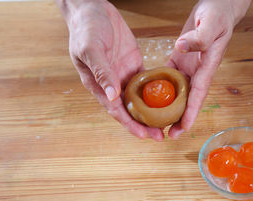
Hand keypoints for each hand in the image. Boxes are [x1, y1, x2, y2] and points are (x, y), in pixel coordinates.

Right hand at [56, 0, 163, 140]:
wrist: (92, 8)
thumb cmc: (86, 28)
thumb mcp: (91, 49)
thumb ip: (102, 72)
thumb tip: (113, 96)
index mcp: (98, 85)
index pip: (115, 110)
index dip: (129, 124)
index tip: (143, 135)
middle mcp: (112, 84)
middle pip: (130, 110)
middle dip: (144, 125)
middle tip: (160, 136)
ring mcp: (123, 75)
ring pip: (139, 100)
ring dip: (151, 113)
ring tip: (166, 124)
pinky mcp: (133, 65)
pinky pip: (146, 83)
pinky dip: (155, 93)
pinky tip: (166, 101)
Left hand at [167, 0, 250, 138]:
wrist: (218, 7)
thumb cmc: (218, 14)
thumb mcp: (210, 24)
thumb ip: (199, 38)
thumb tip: (181, 48)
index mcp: (207, 67)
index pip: (198, 95)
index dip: (191, 113)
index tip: (183, 128)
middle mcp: (198, 71)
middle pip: (188, 101)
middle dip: (181, 119)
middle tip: (169, 135)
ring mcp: (189, 67)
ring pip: (178, 93)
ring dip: (170, 109)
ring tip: (158, 123)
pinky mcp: (180, 60)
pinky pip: (169, 77)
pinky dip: (161, 89)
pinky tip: (150, 97)